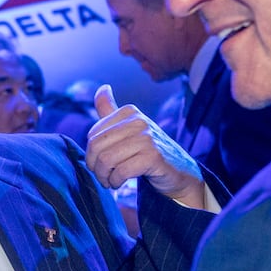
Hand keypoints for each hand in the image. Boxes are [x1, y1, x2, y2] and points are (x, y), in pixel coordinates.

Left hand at [86, 84, 205, 207]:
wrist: (178, 172)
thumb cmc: (149, 151)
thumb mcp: (129, 128)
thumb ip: (112, 110)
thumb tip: (102, 87)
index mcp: (129, 112)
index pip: (93, 134)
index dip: (91, 154)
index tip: (98, 165)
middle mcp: (139, 121)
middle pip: (97, 146)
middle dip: (95, 167)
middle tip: (102, 177)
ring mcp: (147, 138)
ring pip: (106, 160)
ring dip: (104, 176)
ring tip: (110, 181)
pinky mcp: (153, 157)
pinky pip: (121, 171)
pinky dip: (115, 181)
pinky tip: (119, 183)